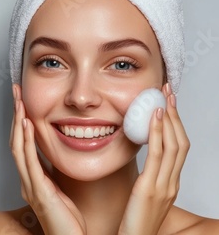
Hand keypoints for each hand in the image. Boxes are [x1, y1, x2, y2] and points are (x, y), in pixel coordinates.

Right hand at [10, 84, 85, 234]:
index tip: (23, 101)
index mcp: (33, 178)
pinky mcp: (38, 192)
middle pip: (15, 141)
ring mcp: (30, 185)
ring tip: (19, 100)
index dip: (21, 120)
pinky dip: (25, 141)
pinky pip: (29, 162)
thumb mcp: (63, 190)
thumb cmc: (70, 221)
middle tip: (16, 92)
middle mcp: (27, 180)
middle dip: (15, 114)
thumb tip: (60, 153)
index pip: (23, 144)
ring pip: (18, 147)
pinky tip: (26, 124)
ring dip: (17, 122)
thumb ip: (56, 173)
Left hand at [119, 83, 189, 234]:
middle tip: (167, 93)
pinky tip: (154, 118)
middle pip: (181, 142)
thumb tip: (137, 156)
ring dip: (170, 118)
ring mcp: (164, 186)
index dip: (175, 124)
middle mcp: (170, 183)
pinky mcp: (151, 189)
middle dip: (175, 115)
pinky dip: (159, 134)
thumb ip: (146, 178)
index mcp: (169, 184)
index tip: (167, 104)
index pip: (178, 148)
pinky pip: (158, 156)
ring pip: (174, 145)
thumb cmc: (133, 223)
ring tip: (163, 98)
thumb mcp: (142, 196)